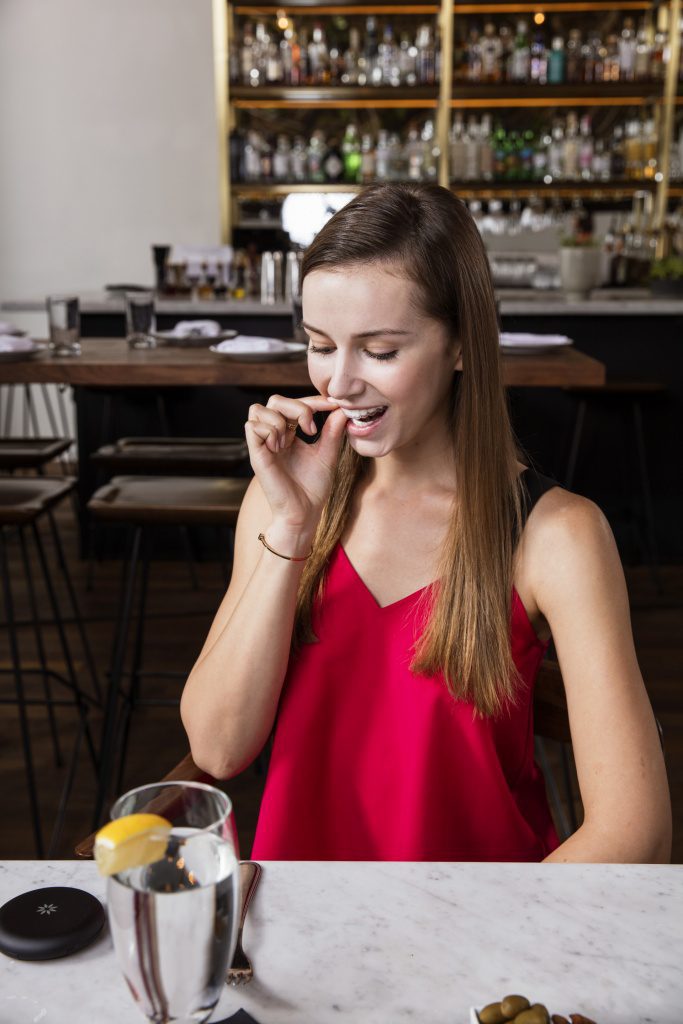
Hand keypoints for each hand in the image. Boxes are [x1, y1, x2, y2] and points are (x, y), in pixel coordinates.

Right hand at [245, 394, 346, 534]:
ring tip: (291, 441)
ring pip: (259, 409)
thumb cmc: (314, 488)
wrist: (304, 513)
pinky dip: (269, 431)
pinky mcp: (256, 455)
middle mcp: (275, 436)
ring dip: (280, 419)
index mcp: (291, 433)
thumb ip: (333, 432)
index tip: (334, 405)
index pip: (295, 403)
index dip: (313, 400)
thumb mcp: (328, 455)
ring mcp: (264, 444)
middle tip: (311, 428)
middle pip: (275, 400)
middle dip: (297, 407)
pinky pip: (252, 426)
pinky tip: (280, 448)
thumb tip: (342, 410)